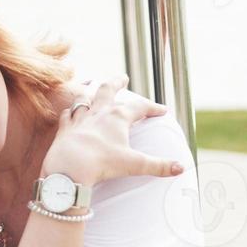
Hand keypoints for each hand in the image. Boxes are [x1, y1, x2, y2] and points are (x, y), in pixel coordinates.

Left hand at [40, 74, 183, 186]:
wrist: (70, 167)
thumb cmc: (102, 163)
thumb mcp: (135, 165)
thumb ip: (158, 166)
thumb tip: (181, 168)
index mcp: (118, 117)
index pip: (140, 107)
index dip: (153, 108)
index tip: (162, 110)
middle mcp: (99, 112)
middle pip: (109, 90)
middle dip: (118, 83)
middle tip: (123, 78)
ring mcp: (80, 118)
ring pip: (86, 98)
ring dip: (91, 93)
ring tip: (93, 89)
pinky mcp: (65, 128)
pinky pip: (68, 115)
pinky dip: (71, 113)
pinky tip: (72, 114)